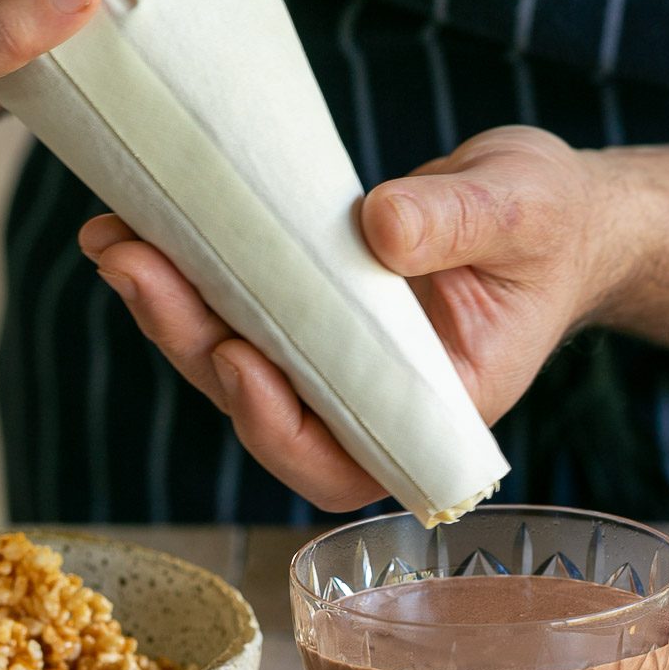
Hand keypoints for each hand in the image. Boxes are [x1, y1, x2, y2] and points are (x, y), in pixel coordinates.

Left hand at [79, 126, 625, 511]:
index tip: (240, 358)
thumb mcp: (524, 210)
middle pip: (264, 410)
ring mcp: (334, 362)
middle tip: (137, 267)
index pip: (344, 460)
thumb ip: (461, 222)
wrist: (551, 213)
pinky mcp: (307, 314)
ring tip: (116, 241)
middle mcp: (370, 401)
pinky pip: (237, 311)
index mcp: (433, 410)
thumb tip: (382, 227)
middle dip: (194, 345)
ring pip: (234, 363)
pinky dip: (187, 277)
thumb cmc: (552, 225)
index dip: (281, 427)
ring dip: (170, 311)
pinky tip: (136, 230)